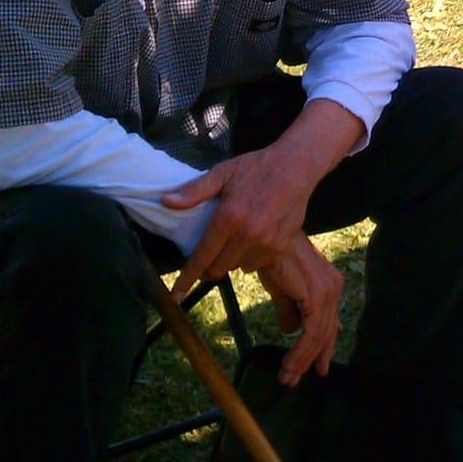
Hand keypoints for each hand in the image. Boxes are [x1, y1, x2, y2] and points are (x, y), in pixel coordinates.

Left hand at [165, 150, 320, 295]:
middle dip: (208, 266)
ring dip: (230, 259)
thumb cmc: (256, 167)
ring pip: (237, 267)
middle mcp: (248, 234)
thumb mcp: (222, 173)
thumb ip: (194, 191)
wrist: (296, 167)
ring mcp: (267, 243)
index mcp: (229, 217)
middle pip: (218, 268)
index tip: (176, 295)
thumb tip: (166, 202)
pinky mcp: (281, 246)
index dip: (186, 278)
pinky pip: (256, 264)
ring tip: (234, 239)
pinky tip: (251, 239)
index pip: (202, 257)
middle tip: (209, 251)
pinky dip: (249, 257)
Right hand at [256, 236, 344, 385]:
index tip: (317, 369)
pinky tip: (289, 365)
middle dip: (311, 359)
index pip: (328, 323)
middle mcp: (333, 289)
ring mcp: (328, 293)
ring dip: (301, 361)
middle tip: (294, 379)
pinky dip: (300, 353)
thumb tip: (289, 330)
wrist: (266, 241)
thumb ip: (289, 310)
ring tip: (286, 377)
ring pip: (318, 337)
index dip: (322, 348)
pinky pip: (312, 334)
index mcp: (328, 285)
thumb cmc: (271, 258)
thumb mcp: (281, 290)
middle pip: (326, 333)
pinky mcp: (318, 298)